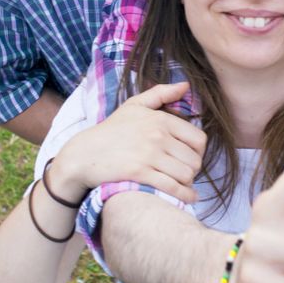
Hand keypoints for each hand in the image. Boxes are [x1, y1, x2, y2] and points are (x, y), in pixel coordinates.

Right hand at [51, 82, 205, 203]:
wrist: (84, 153)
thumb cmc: (111, 129)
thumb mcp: (134, 105)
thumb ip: (161, 93)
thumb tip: (186, 85)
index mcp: (161, 119)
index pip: (198, 139)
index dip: (199, 151)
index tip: (190, 156)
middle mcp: (158, 136)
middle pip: (194, 159)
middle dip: (194, 169)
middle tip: (185, 172)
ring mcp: (150, 155)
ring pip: (186, 174)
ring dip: (188, 182)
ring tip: (183, 183)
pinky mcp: (140, 173)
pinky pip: (172, 186)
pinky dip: (184, 194)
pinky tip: (187, 196)